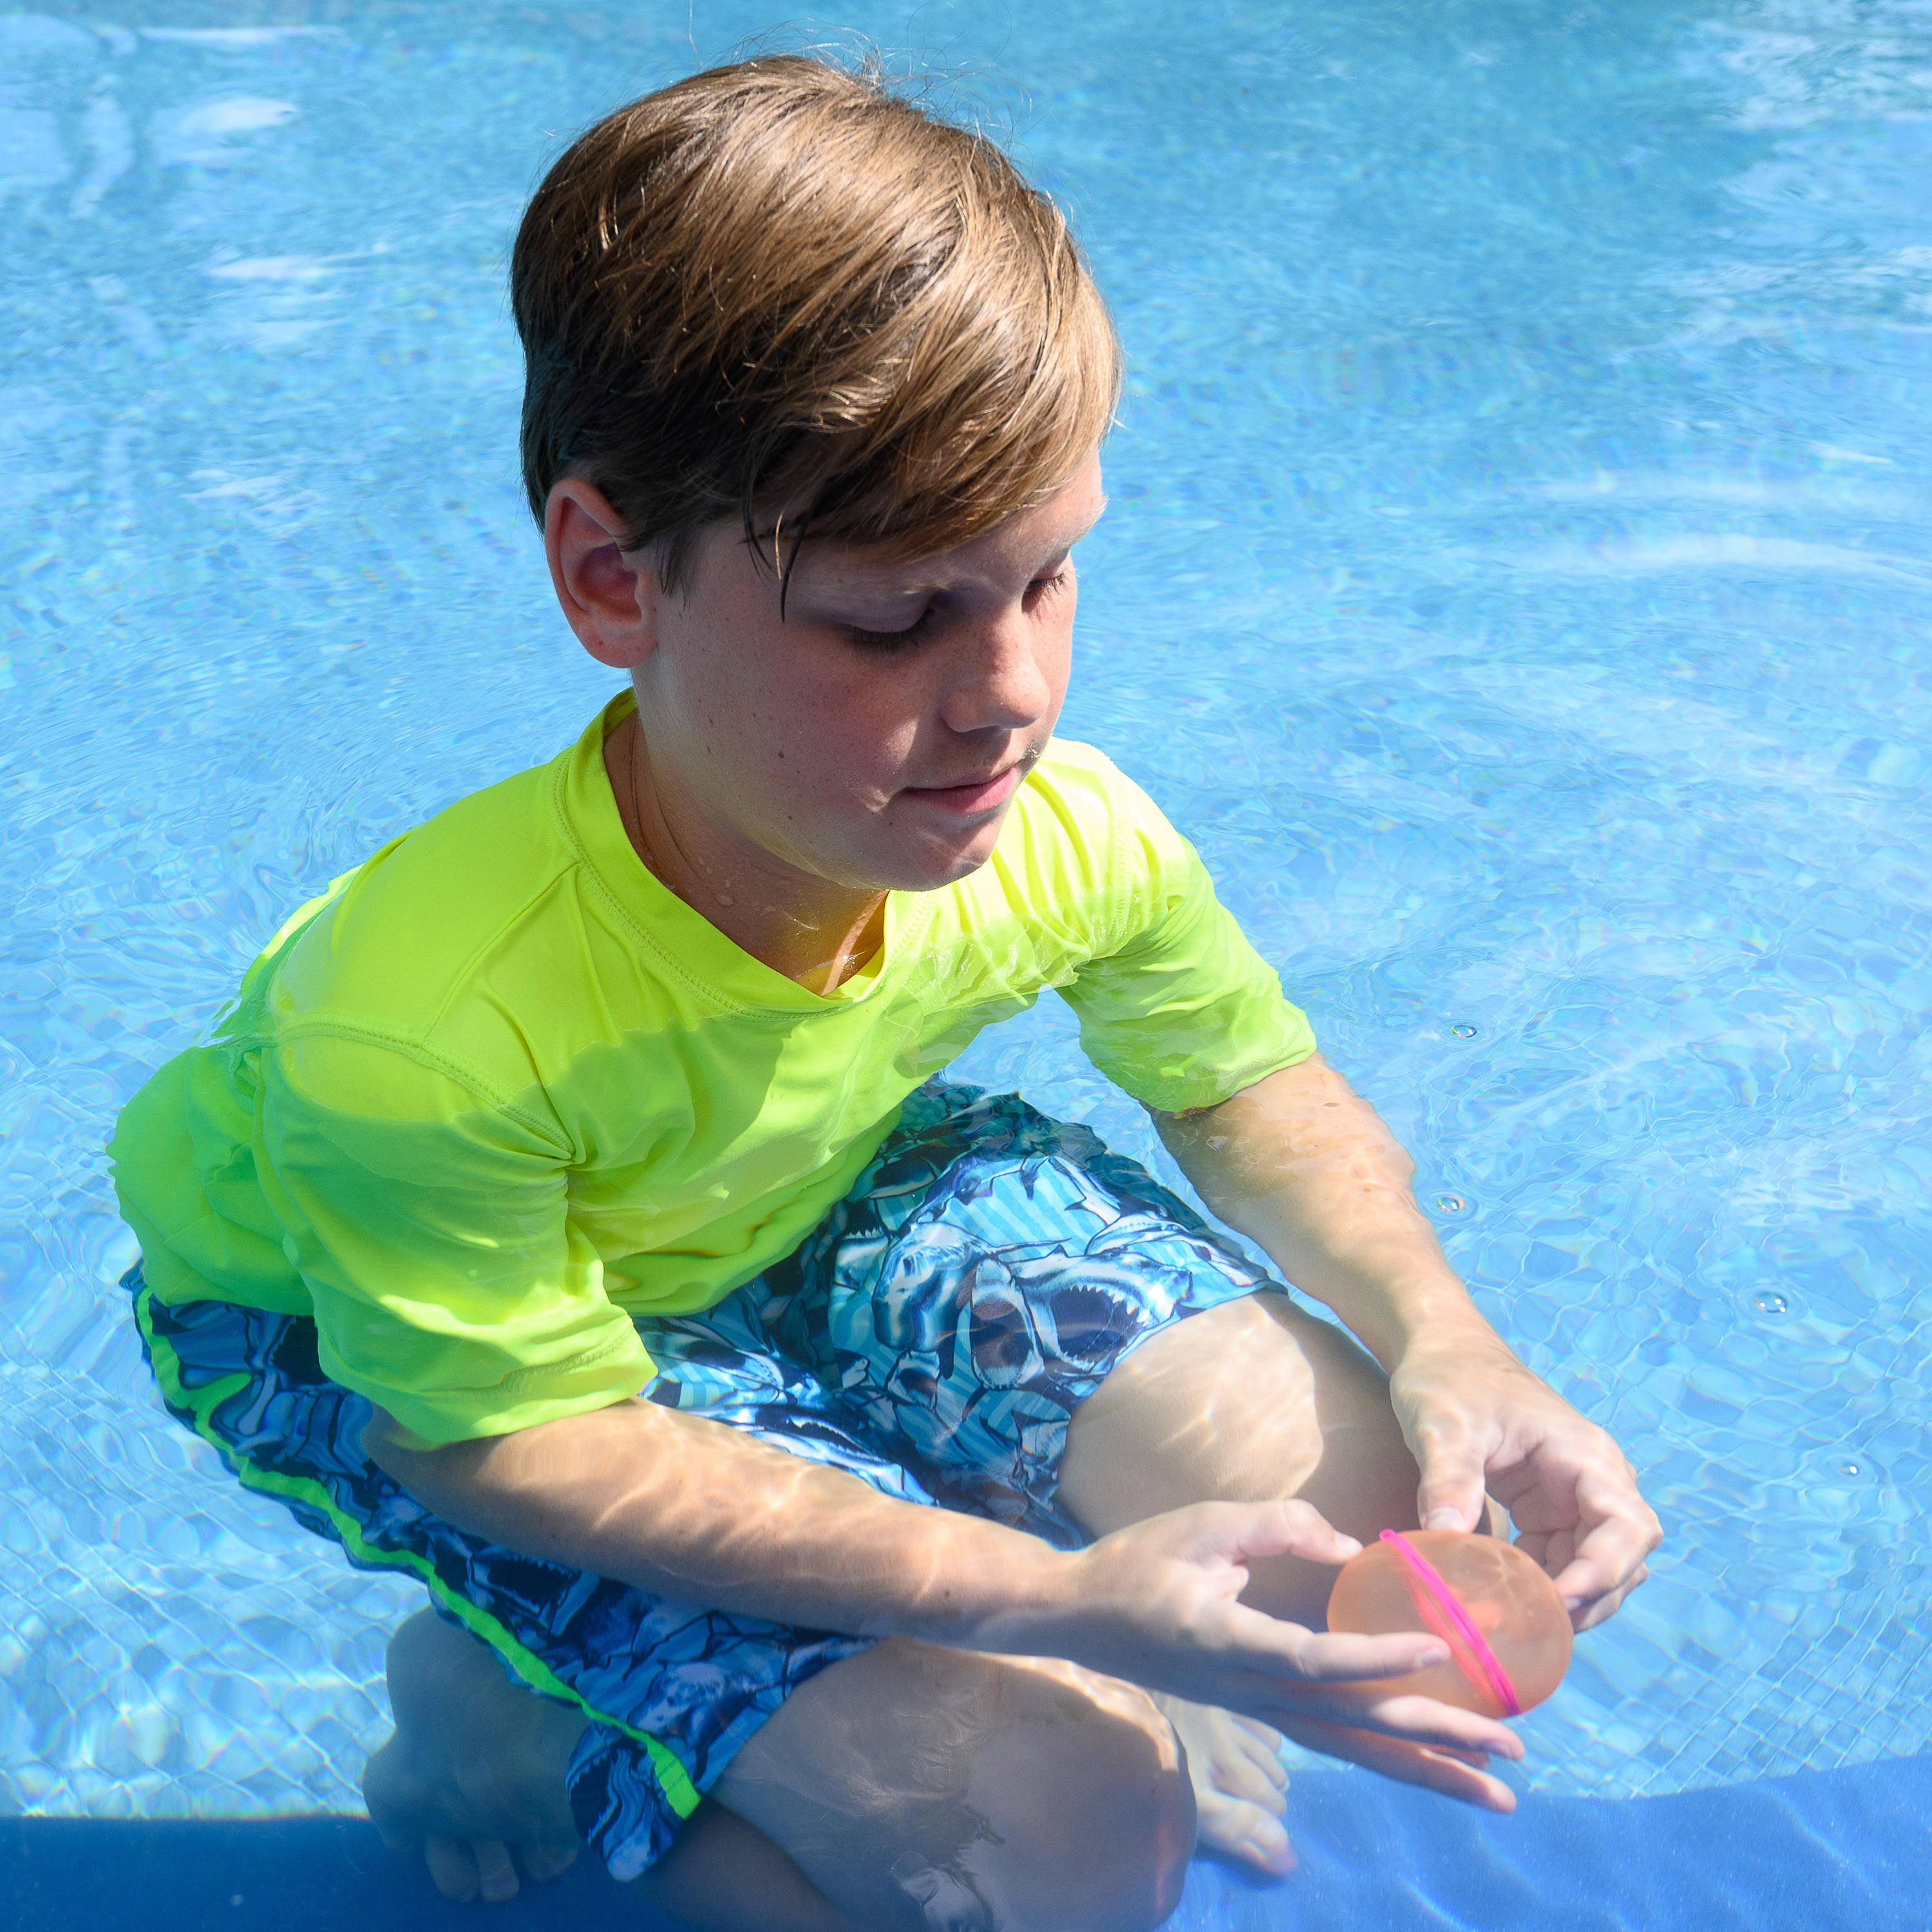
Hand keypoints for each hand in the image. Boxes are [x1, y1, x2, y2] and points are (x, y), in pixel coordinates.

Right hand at [1015, 1499, 1524, 1808]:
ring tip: (1498, 1791)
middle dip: (1437, 1740)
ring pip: (1353, 1748)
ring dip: (1428, 1768)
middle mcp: (1249, 1692)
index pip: (1314, 1660)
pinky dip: (1391, 1753)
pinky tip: (1435, 1761)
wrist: (1081, 1614)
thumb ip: (1275, 1525)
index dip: (1378, 1656)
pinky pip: (1336, 1738)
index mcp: (1228, 1641)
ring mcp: (1257, 1708)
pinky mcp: (1262, 1708)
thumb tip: (1350, 1546)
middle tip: (1512, 1753)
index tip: (1441, 1646)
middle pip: (1354, 1726)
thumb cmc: (1138, 1560)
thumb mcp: (1201, 1522)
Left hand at [1390, 1324, 1661, 1630]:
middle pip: (1623, 1560)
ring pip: (1597, 1569)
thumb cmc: (1449, 1378)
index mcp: (1586, 1456)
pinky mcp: (1547, 1511)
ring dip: (1569, 1601)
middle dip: (1589, 1599)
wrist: (1440, 1351)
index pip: (1626, 1528)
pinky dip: (1542, 1588)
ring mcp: (1573, 1499)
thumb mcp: (1444, 1424)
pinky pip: (1561, 1563)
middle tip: (1533, 1627)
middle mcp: (1593, 1480)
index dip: (1602, 1574)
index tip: (1556, 1602)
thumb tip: (1442, 1540)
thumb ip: (1449, 1480)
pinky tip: (1503, 1602)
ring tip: (1518, 1624)